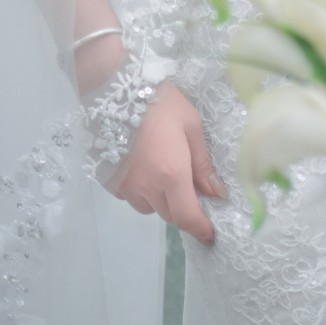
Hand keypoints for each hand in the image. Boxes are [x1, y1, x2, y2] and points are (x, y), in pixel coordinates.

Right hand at [108, 82, 224, 243]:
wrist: (116, 90)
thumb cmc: (160, 103)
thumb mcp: (191, 126)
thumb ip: (203, 163)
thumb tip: (216, 192)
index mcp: (171, 175)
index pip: (187, 217)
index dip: (200, 229)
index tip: (209, 234)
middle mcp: (146, 188)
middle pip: (169, 215)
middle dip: (184, 209)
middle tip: (193, 190)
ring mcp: (125, 187)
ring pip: (149, 208)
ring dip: (163, 200)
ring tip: (167, 173)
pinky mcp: (109, 183)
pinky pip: (132, 197)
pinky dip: (143, 191)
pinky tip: (146, 168)